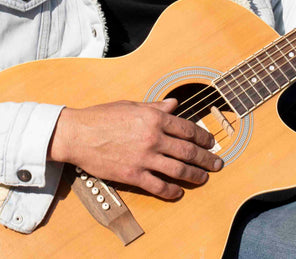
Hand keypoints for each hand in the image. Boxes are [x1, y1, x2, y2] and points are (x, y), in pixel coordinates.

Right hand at [47, 98, 222, 199]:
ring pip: (178, 170)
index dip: (203, 137)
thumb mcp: (131, 105)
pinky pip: (159, 186)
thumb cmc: (102, 117)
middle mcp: (153, 137)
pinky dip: (172, 191)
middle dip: (206, 159)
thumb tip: (174, 103)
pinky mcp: (133, 175)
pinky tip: (178, 192)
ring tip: (203, 178)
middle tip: (217, 164)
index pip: (187, 129)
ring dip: (195, 176)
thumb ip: (155, 106)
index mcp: (153, 117)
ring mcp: (144, 157)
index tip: (210, 143)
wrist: (77, 134)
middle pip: (188, 151)